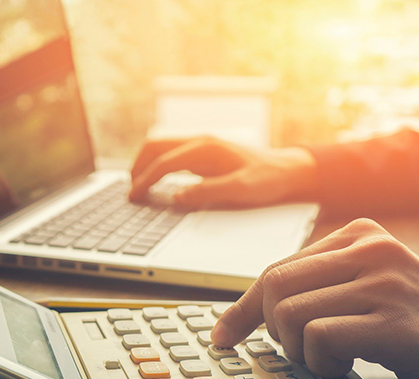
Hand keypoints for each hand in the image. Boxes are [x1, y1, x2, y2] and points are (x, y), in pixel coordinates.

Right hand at [128, 137, 320, 208]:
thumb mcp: (241, 190)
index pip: (163, 162)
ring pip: (162, 147)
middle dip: (137, 167)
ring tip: (137, 185)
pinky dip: (158, 164)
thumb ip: (208, 192)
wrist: (289, 170)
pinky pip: (173, 153)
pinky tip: (158, 180)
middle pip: (155, 147)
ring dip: (146, 163)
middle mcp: (201, 142)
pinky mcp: (206, 153)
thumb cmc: (268, 180)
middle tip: (129, 191)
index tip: (133, 197)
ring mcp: (203, 145)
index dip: (145, 180)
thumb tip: (176, 196)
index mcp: (206, 148)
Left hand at [211, 218, 418, 378]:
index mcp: (355, 235)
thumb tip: (242, 315)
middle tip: (298, 350)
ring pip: (289, 314)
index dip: (243, 308)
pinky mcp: (392, 321)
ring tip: (327, 359)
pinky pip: (319, 337)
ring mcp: (382, 283)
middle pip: (274, 287)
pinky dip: (319, 362)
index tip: (224, 336)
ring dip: (297, 351)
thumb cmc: (407, 318)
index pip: (276, 269)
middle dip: (270, 330)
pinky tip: (344, 366)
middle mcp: (368, 249)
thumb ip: (312, 287)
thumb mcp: (360, 286)